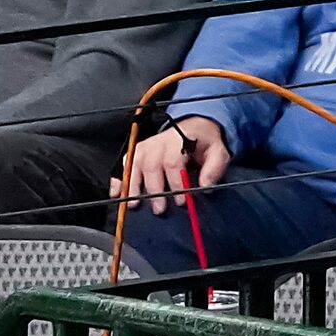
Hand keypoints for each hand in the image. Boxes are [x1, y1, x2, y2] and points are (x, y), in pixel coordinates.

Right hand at [111, 116, 230, 216]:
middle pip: (151, 165)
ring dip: (133, 186)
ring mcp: (146, 146)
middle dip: (154, 190)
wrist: (195, 127)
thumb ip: (214, 168)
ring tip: (134, 204)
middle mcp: (160, 141)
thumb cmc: (205, 142)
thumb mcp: (218, 151)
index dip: (176, 182)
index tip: (181, 200)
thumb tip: (204, 186)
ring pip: (134, 164)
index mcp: (180, 139)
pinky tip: (116, 192)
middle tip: (160, 208)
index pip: (173, 161)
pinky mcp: (138, 152)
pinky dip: (118, 178)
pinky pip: (124, 164)